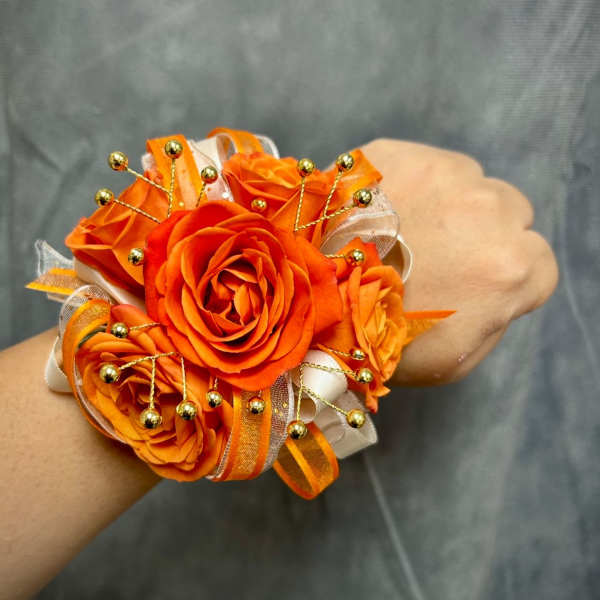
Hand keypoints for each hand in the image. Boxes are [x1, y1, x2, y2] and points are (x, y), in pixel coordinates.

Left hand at [361, 139, 558, 384]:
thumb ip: (495, 319)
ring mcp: (441, 172)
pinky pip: (423, 165)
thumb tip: (498, 292)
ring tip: (401, 236)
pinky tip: (379, 217)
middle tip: (438, 258)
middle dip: (484, 234)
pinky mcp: (395, 152)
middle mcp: (486, 208)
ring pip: (469, 182)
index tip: (477, 285)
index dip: (510, 277)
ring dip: (448, 205)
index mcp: (509, 267)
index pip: (540, 263)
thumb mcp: (453, 360)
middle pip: (511, 213)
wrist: (300, 298)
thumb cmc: (376, 341)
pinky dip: (409, 187)